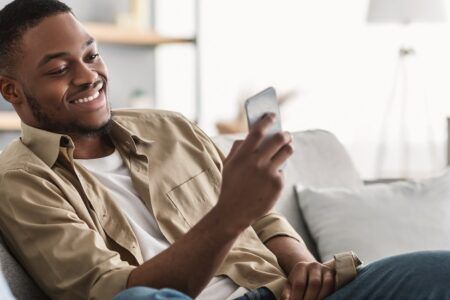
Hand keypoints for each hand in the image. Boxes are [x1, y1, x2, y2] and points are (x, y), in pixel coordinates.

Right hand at [216, 113, 293, 230]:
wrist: (233, 212)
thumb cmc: (231, 186)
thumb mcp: (229, 165)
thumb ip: (238, 148)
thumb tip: (252, 134)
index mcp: (242, 155)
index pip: (257, 131)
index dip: (266, 120)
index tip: (272, 115)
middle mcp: (256, 162)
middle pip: (278, 139)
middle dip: (285, 133)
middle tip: (286, 134)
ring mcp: (268, 173)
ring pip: (287, 151)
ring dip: (288, 147)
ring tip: (287, 146)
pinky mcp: (277, 183)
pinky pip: (283, 170)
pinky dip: (279, 170)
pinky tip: (273, 176)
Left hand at [281, 261, 334, 299]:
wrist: (310, 272)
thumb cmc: (298, 281)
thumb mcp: (290, 286)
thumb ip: (287, 294)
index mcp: (300, 266)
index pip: (300, 284)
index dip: (298, 297)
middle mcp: (314, 266)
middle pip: (314, 284)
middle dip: (310, 298)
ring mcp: (325, 269)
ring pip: (327, 284)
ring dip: (321, 297)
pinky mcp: (334, 275)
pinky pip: (334, 285)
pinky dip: (329, 294)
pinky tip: (324, 299)